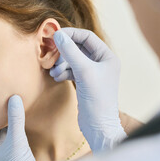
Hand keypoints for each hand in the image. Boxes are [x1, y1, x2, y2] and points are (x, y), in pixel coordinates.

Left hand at [0, 95, 39, 160]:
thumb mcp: (17, 140)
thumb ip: (15, 119)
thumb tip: (14, 97)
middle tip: (1, 105)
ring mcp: (5, 159)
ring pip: (3, 139)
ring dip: (6, 127)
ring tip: (11, 112)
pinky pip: (12, 144)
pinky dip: (15, 134)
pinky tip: (21, 127)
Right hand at [50, 27, 126, 153]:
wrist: (98, 126)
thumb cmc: (97, 99)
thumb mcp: (83, 72)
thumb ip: (70, 51)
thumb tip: (58, 34)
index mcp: (107, 56)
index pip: (87, 37)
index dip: (70, 34)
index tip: (54, 36)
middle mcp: (101, 63)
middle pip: (78, 48)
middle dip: (64, 52)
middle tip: (52, 56)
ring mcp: (93, 73)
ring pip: (73, 60)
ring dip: (61, 64)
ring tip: (54, 72)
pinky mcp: (85, 82)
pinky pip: (71, 70)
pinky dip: (63, 72)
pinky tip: (57, 77)